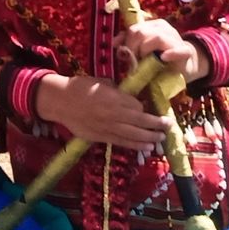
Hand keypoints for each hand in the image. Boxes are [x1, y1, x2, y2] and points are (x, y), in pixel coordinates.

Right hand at [35, 74, 171, 150]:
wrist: (60, 101)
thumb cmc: (81, 87)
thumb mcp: (102, 82)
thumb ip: (118, 90)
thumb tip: (131, 97)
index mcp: (114, 98)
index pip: (137, 106)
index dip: (146, 109)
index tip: (153, 109)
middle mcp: (113, 115)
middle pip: (140, 122)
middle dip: (156, 125)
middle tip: (168, 126)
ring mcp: (107, 128)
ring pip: (133, 135)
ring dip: (149, 138)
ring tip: (160, 140)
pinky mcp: (100, 137)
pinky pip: (121, 142)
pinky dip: (134, 146)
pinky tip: (145, 148)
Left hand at [115, 19, 209, 82]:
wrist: (183, 66)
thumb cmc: (160, 58)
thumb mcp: (142, 49)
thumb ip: (129, 43)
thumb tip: (114, 42)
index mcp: (152, 26)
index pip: (133, 29)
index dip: (126, 42)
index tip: (123, 55)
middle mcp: (164, 28)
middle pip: (141, 32)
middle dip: (134, 48)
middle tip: (134, 62)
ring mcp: (175, 39)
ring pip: (156, 38)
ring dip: (146, 52)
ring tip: (145, 63)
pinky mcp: (185, 51)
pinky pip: (178, 50)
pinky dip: (170, 53)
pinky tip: (163, 58)